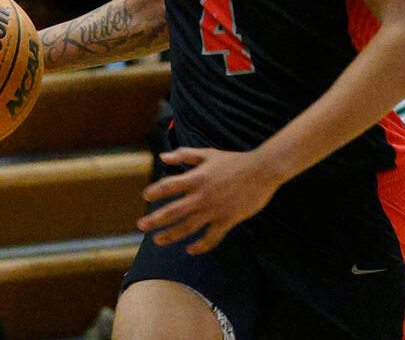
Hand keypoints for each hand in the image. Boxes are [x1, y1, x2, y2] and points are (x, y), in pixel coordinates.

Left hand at [138, 147, 282, 253]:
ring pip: (188, 227)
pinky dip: (200, 246)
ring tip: (158, 240)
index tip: (145, 197)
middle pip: (174, 211)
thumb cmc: (235, 161)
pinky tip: (190, 250)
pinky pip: (211, 237)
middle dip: (155, 220)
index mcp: (197, 178)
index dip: (156, 191)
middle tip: (142, 225)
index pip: (170, 185)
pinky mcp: (228, 220)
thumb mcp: (209, 154)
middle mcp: (202, 195)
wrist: (262, 170)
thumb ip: (185, 155)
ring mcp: (215, 209)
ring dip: (171, 235)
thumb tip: (163, 156)